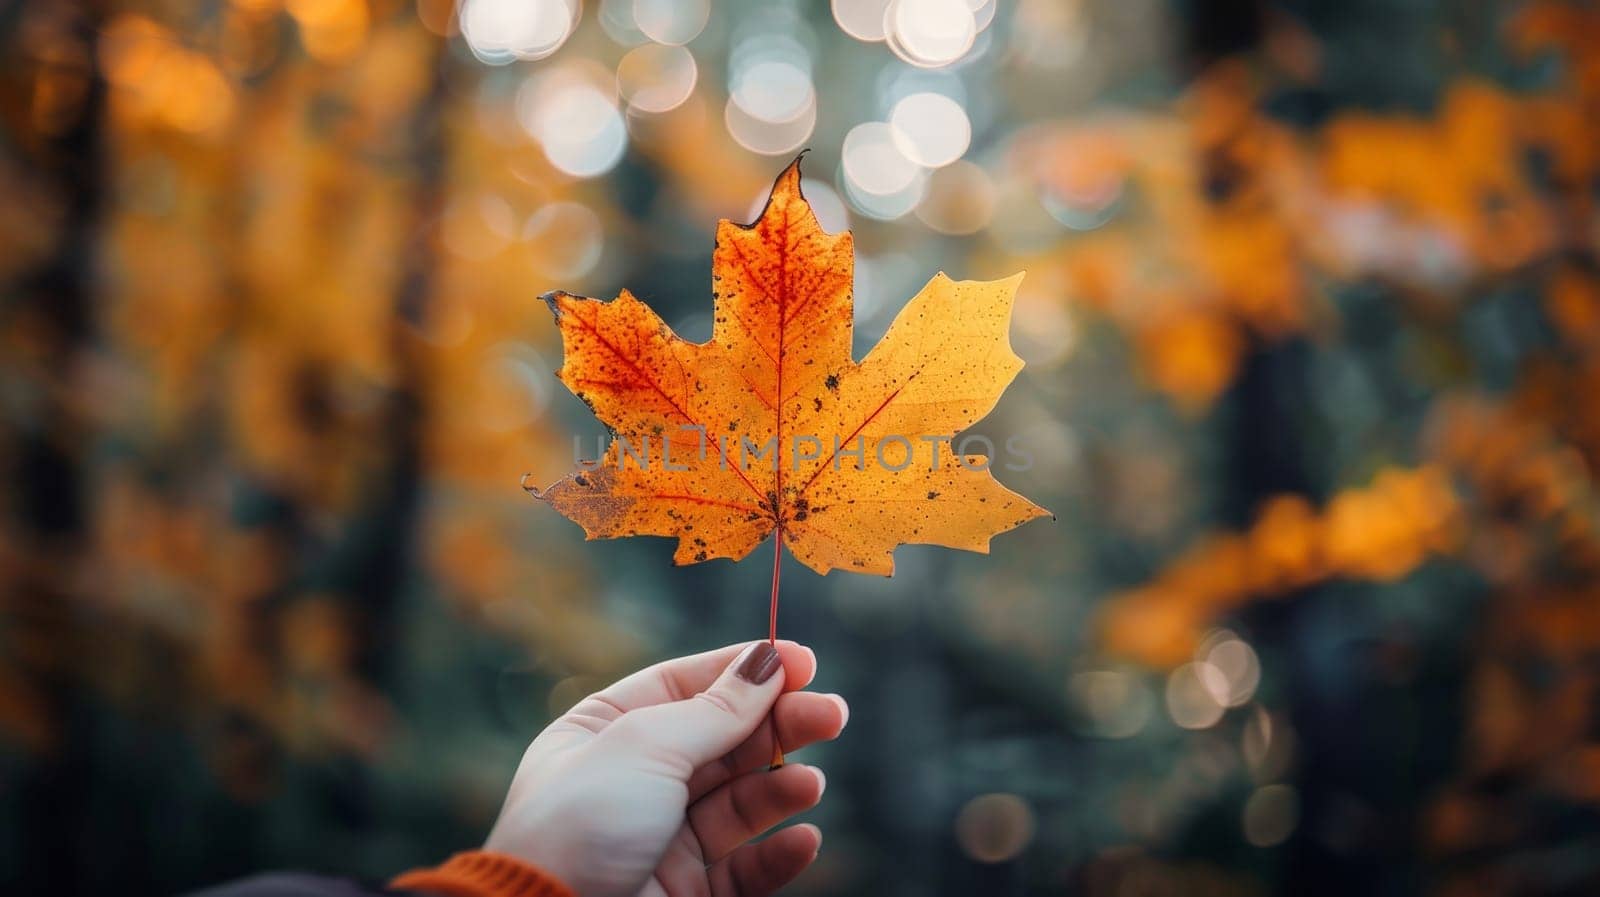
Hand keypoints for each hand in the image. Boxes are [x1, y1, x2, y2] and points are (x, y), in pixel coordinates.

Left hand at [485, 641, 848, 896]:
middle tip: (832, 714)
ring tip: (811, 784)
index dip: (744, 671)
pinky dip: (776, 854)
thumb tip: (767, 661)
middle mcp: (634, 782)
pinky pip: (742, 867)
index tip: (803, 662)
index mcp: (604, 732)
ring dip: (782, 788)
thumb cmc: (578, 827)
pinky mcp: (682, 890)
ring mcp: (659, 838)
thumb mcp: (645, 746)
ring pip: (739, 803)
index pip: (686, 686)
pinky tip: (803, 839)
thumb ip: (714, 709)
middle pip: (723, 740)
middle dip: (779, 726)